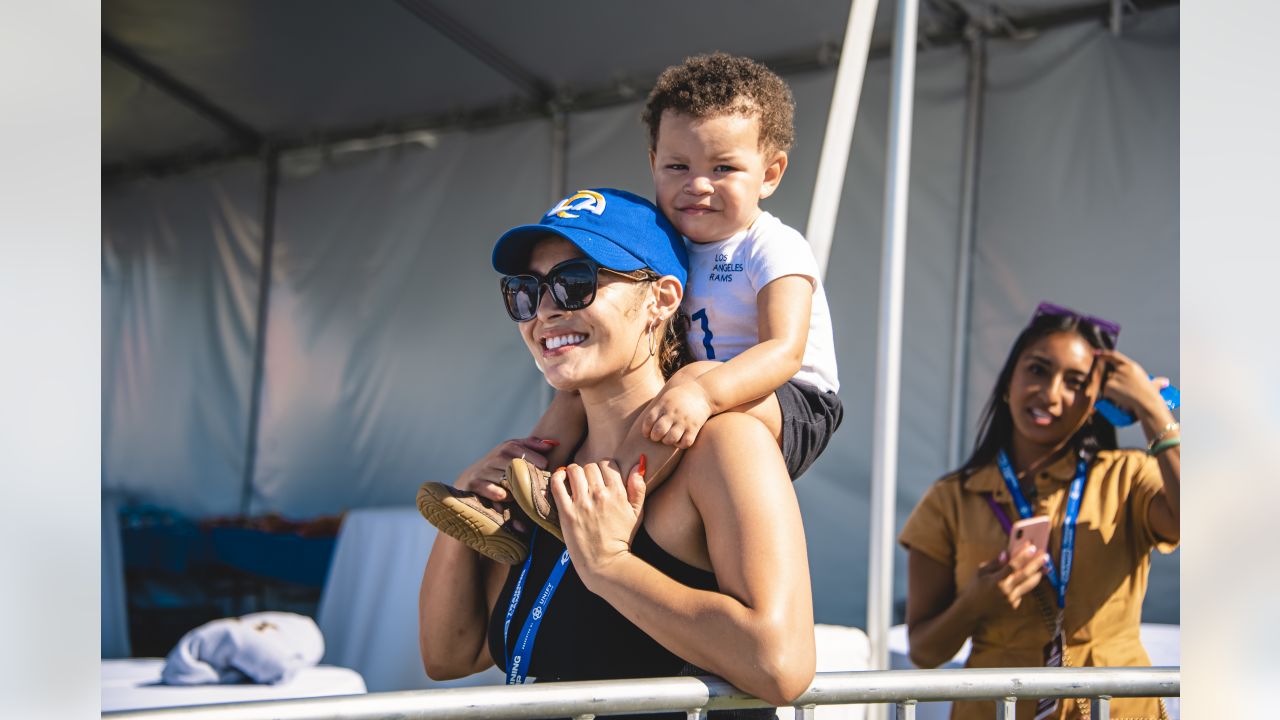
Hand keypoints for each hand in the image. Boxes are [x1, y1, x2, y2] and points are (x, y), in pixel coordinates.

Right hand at [454, 436, 557, 531]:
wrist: (472, 477)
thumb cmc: (500, 464)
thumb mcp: (514, 451)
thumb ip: (533, 446)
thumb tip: (553, 444)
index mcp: (507, 447)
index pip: (522, 449)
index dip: (535, 458)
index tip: (546, 467)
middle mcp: (495, 456)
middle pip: (515, 463)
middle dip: (528, 473)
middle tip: (540, 483)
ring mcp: (485, 470)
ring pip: (505, 478)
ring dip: (517, 487)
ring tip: (526, 493)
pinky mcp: (476, 484)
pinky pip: (494, 491)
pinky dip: (502, 496)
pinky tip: (508, 498)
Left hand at [550, 459, 646, 588]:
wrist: (606, 562)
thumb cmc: (621, 539)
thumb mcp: (637, 513)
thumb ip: (638, 488)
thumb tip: (637, 465)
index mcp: (617, 493)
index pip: (607, 464)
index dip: (603, 468)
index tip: (599, 476)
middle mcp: (600, 494)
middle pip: (590, 466)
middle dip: (588, 471)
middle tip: (586, 481)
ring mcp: (582, 503)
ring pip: (574, 471)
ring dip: (573, 472)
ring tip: (573, 480)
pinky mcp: (567, 512)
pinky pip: (558, 484)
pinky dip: (558, 477)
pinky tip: (561, 478)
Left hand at [641, 382, 714, 447]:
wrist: (701, 390)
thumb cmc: (679, 396)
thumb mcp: (664, 398)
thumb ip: (656, 410)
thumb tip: (645, 425)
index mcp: (663, 405)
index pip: (648, 420)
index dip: (645, 430)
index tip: (647, 433)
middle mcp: (672, 413)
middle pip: (658, 431)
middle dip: (655, 437)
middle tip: (657, 437)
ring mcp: (683, 421)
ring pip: (671, 439)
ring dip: (667, 441)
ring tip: (668, 438)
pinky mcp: (694, 427)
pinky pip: (686, 442)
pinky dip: (681, 444)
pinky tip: (679, 440)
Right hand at [966, 544, 1046, 615]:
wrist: (972, 611)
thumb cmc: (975, 589)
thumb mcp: (980, 573)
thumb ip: (994, 563)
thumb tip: (1006, 553)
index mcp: (996, 580)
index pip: (1013, 565)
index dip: (1023, 555)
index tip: (1031, 546)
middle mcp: (1006, 591)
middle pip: (1025, 574)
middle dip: (1036, 563)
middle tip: (1045, 555)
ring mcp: (1011, 599)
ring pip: (1029, 584)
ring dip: (1038, 574)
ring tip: (1046, 566)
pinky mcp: (1014, 605)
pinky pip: (1023, 592)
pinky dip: (1026, 584)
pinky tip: (1029, 578)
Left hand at [1094, 349, 1171, 423]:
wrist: (1147, 404)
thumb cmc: (1152, 396)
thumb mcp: (1155, 384)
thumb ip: (1158, 381)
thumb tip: (1164, 382)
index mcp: (1131, 366)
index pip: (1114, 356)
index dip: (1105, 354)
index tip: (1097, 353)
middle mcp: (1121, 369)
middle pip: (1107, 371)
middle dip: (1108, 378)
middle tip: (1116, 388)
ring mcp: (1113, 377)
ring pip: (1106, 383)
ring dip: (1110, 389)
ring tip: (1122, 396)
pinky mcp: (1108, 386)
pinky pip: (1104, 392)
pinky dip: (1108, 397)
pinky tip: (1117, 400)